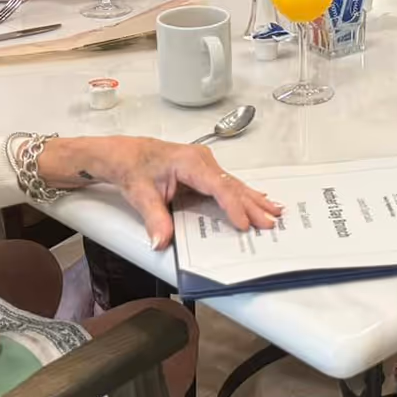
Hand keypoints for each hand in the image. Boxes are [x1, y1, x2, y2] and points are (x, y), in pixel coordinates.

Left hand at [51, 137, 281, 250]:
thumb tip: (161, 242)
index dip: (232, 206)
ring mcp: (205, 163)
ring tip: (275, 211)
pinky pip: (227, 183)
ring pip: (233, 184)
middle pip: (232, 185)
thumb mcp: (139, 194)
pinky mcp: (203, 170)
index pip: (217, 186)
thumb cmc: (132, 168)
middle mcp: (202, 160)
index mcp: (189, 162)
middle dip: (252, 205)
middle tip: (271, 222)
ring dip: (253, 199)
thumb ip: (154, 218)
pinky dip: (243, 194)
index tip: (244, 223)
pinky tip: (259, 198)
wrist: (121, 153)